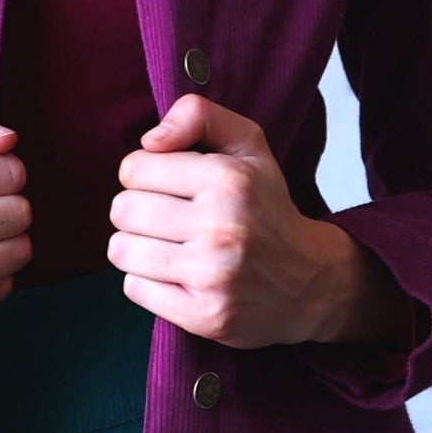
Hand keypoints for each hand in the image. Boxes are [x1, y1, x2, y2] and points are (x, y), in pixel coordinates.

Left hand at [108, 94, 408, 349]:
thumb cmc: (267, 207)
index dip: (142, 174)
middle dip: (135, 211)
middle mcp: (222, 226)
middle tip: (164, 217)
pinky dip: (146, 281)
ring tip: (165, 246)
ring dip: (135, 247)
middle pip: (123, 210)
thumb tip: (150, 140)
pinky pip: (135, 289)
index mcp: (229, 178)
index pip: (134, 168)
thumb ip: (199, 115)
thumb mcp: (248, 145)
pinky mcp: (205, 316)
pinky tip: (174, 275)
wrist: (309, 283)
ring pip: (122, 251)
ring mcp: (214, 275)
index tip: (165, 184)